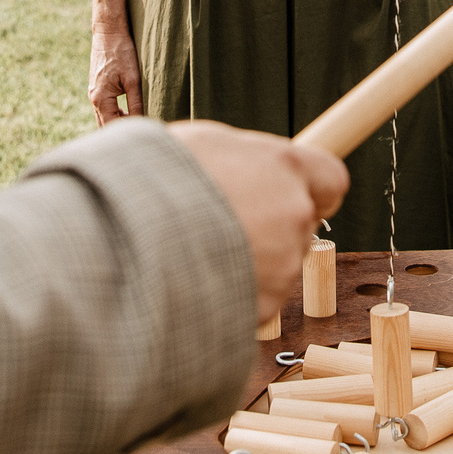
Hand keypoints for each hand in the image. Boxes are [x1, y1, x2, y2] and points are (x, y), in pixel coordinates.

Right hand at [88, 22, 143, 124]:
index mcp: (100, 99)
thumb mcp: (133, 80)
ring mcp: (93, 94)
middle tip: (139, 134)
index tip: (143, 131)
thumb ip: (136, 103)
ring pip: (103, 118)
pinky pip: (103, 108)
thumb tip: (141, 122)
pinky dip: (114, 114)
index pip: (112, 126)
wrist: (108, 32)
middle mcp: (93, 99)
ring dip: (117, 123)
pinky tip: (127, 113)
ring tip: (136, 124)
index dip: (128, 131)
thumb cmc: (122, 53)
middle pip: (105, 126)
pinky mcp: (96, 88)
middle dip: (120, 131)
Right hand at [167, 121, 349, 322]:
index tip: (284, 194)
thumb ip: (239, 159)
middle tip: (219, 225)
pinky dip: (230, 295)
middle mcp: (294, 215)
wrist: (121, 240)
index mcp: (284, 166)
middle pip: (298, 226)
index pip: (331, 180)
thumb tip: (244, 168)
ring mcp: (282, 266)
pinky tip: (191, 280)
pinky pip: (252, 300)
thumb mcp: (200, 145)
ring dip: (246, 263)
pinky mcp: (261, 307)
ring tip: (193, 252)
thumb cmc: (152, 180)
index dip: (309, 190)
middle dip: (268, 228)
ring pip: (276, 266)